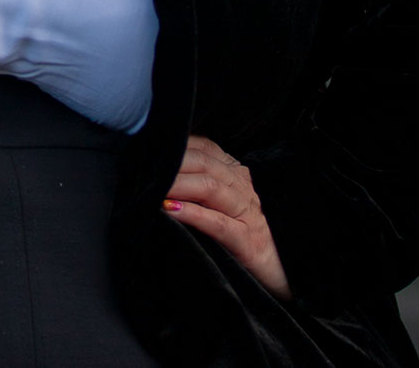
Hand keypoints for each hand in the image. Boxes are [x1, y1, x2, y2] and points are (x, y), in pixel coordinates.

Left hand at [163, 134, 290, 300]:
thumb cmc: (236, 236)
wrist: (275, 272)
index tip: (148, 150)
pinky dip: (193, 214)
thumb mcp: (216, 203)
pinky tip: (171, 211)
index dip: (176, 147)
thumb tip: (155, 173)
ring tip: (153, 188)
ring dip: (178, 185)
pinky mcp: (247, 241)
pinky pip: (219, 223)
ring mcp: (247, 213)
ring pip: (211, 188)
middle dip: (172, 164)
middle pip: (204, 164)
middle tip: (143, 168)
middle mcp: (242, 188)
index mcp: (235, 174)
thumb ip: (195, 184)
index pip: (204, 148)